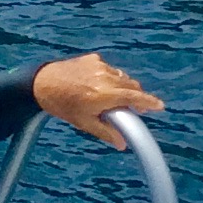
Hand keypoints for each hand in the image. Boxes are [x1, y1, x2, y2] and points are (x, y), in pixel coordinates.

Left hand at [31, 52, 162, 147]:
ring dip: (123, 87)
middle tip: (133, 109)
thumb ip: (106, 133)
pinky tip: (98, 86)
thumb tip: (122, 144)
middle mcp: (104, 77)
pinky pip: (110, 69)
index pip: (134, 97)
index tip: (160, 106)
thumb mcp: (84, 123)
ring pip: (122, 77)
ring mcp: (99, 66)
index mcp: (103, 95)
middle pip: (132, 86)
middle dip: (136, 97)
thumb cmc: (62, 105)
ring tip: (112, 98)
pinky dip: (110, 78)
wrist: (42, 83)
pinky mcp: (93, 59)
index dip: (149, 102)